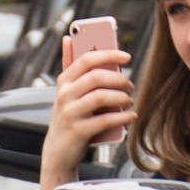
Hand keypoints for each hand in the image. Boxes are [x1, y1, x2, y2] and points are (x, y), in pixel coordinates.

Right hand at [38, 39, 135, 189]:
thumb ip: (70, 65)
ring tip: (129, 101)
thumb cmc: (68, 117)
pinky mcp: (78, 131)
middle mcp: (64, 95)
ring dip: (122, 98)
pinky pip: (105, 119)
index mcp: (64, 81)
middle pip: (96, 77)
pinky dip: (122, 117)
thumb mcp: (66, 91)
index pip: (86, 59)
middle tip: (130, 85)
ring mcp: (70, 113)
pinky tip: (130, 116)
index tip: (126, 56)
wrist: (58, 151)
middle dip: (119, 79)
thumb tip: (68, 38)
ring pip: (101, 97)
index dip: (108, 54)